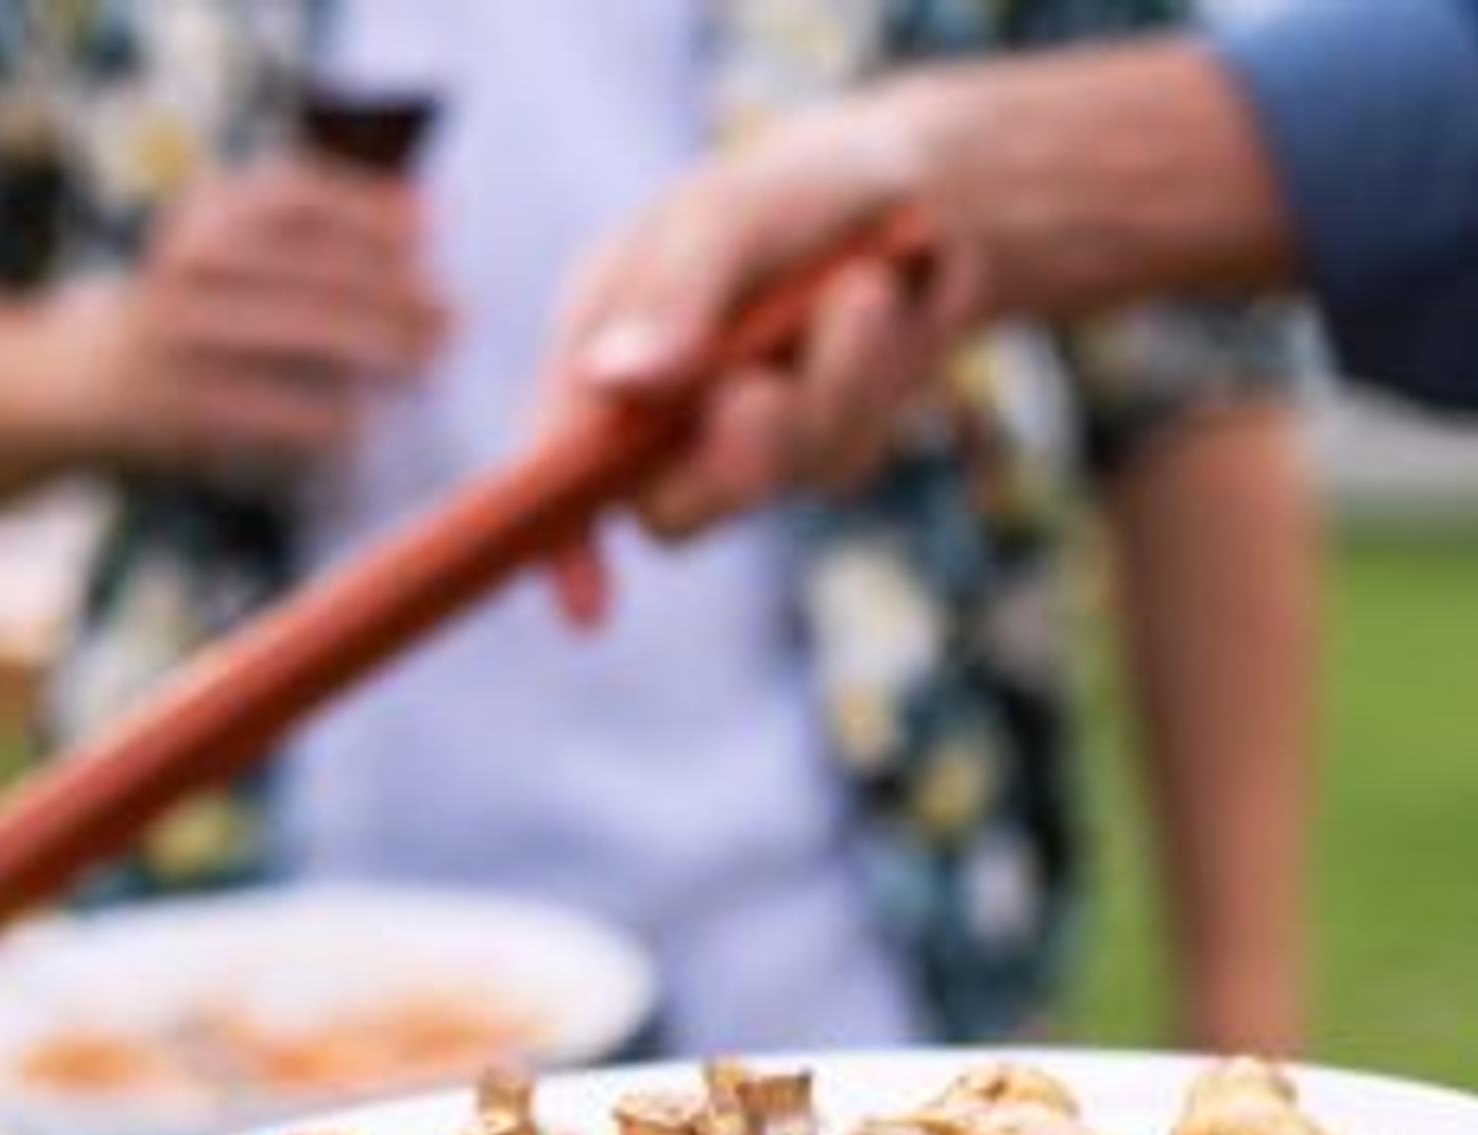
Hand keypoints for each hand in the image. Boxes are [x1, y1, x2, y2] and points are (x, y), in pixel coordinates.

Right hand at [72, 159, 440, 476]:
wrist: (72, 379)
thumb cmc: (191, 313)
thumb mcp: (227, 251)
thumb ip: (312, 235)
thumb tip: (424, 218)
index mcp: (202, 214)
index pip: (294, 193)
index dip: (370, 208)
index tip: (432, 230)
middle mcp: (185, 264)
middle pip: (308, 265)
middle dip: (392, 291)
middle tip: (452, 316)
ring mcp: (176, 334)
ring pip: (293, 331)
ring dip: (373, 347)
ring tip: (426, 362)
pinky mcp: (172, 405)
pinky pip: (262, 407)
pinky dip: (319, 418)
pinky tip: (362, 425)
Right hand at [544, 41, 1288, 560]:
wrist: (923, 193)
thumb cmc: (799, 190)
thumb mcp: (729, 212)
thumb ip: (675, 292)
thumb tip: (617, 382)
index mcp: (600, 337)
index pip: (554, 457)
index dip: (557, 537)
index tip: (586, 601)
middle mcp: (658, 405)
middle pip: (668, 504)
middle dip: (732, 452)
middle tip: (764, 387)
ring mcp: (740, 435)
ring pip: (769, 478)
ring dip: (829, 386)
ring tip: (866, 289)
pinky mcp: (818, 448)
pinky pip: (843, 456)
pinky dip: (875, 382)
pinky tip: (890, 311)